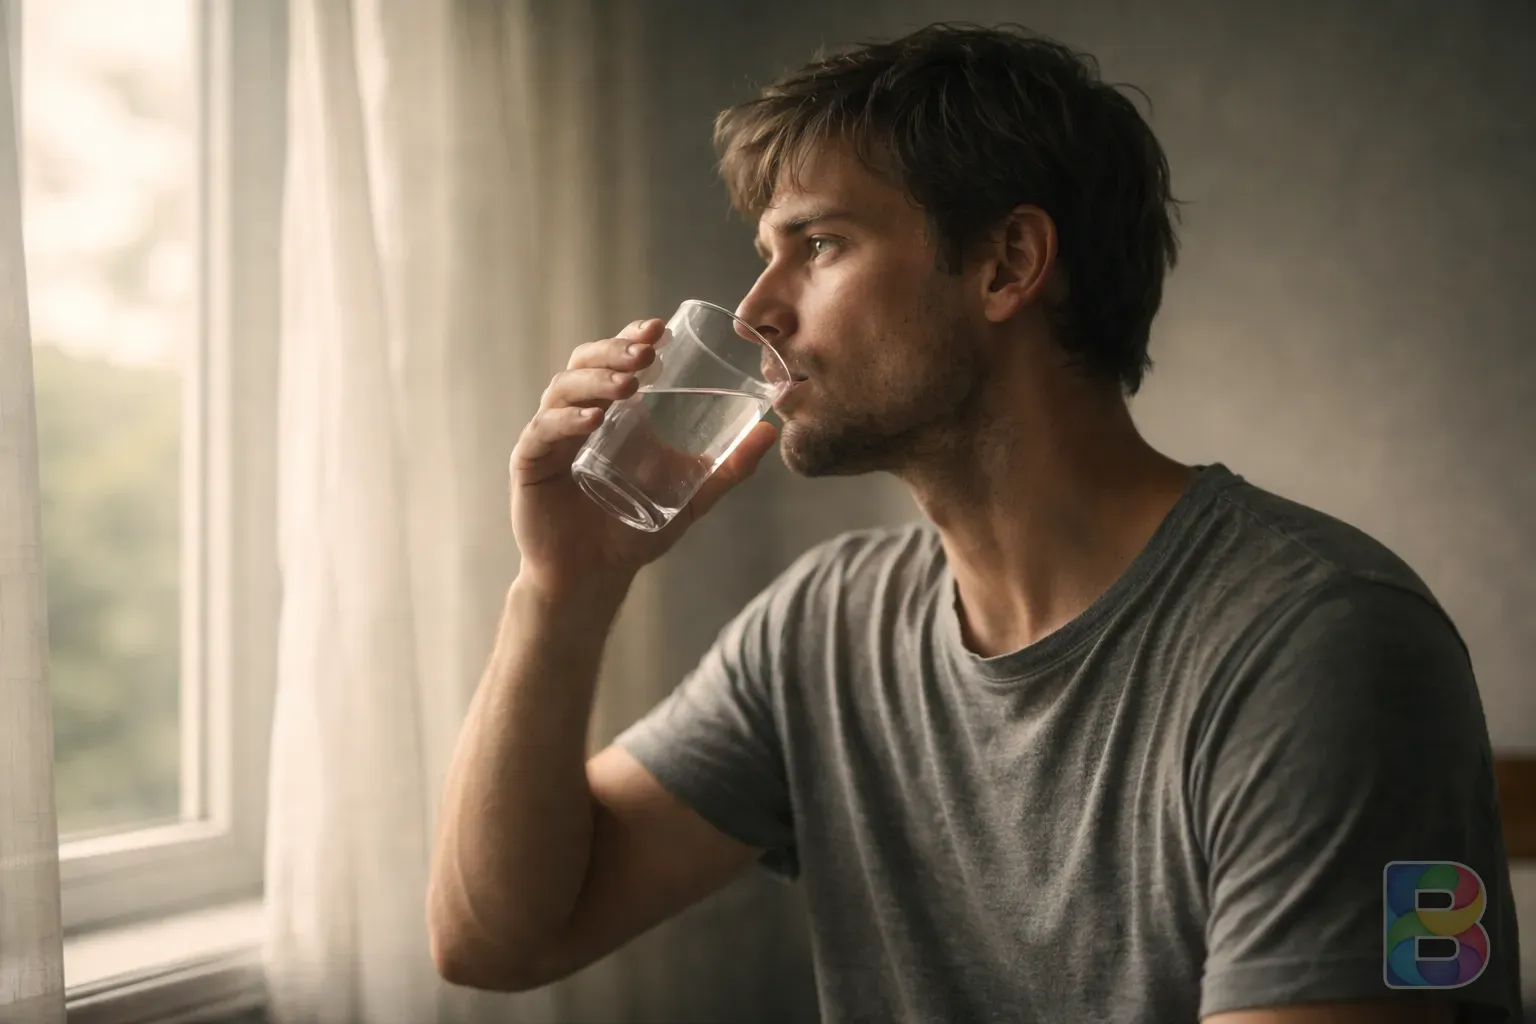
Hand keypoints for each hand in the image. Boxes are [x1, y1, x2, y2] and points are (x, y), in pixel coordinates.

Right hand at [509, 318, 777, 599]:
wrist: (595, 576)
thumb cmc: (634, 531)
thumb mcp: (690, 494)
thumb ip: (729, 467)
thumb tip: (770, 430)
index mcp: (610, 413)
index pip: (614, 359)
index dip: (631, 336)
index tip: (661, 328)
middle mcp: (576, 416)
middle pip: (585, 363)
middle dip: (615, 351)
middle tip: (647, 352)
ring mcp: (551, 436)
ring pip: (562, 388)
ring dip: (595, 380)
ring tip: (628, 385)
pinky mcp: (529, 462)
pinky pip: (544, 430)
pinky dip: (567, 419)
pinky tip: (594, 419)